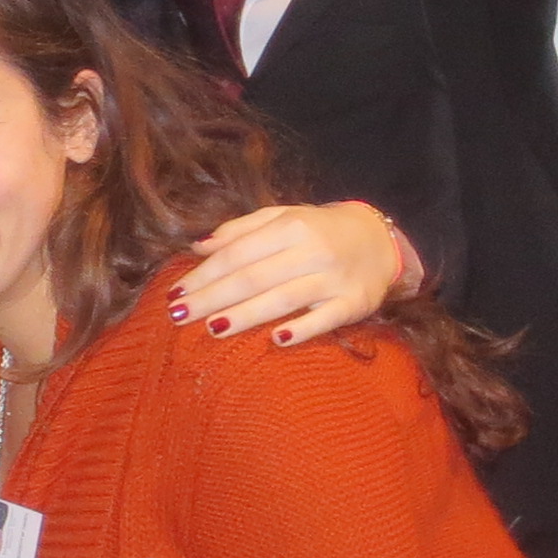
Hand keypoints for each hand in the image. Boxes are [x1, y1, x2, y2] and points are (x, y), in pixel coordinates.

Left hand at [166, 199, 409, 342]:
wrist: (380, 241)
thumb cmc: (320, 231)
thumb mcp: (283, 218)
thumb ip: (240, 230)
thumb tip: (197, 247)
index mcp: (291, 226)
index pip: (238, 253)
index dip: (205, 274)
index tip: (176, 293)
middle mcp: (312, 250)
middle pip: (254, 277)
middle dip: (213, 297)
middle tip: (179, 315)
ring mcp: (334, 278)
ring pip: (284, 299)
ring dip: (247, 315)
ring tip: (213, 328)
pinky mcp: (354, 303)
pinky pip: (326, 318)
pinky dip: (303, 329)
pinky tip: (277, 340)